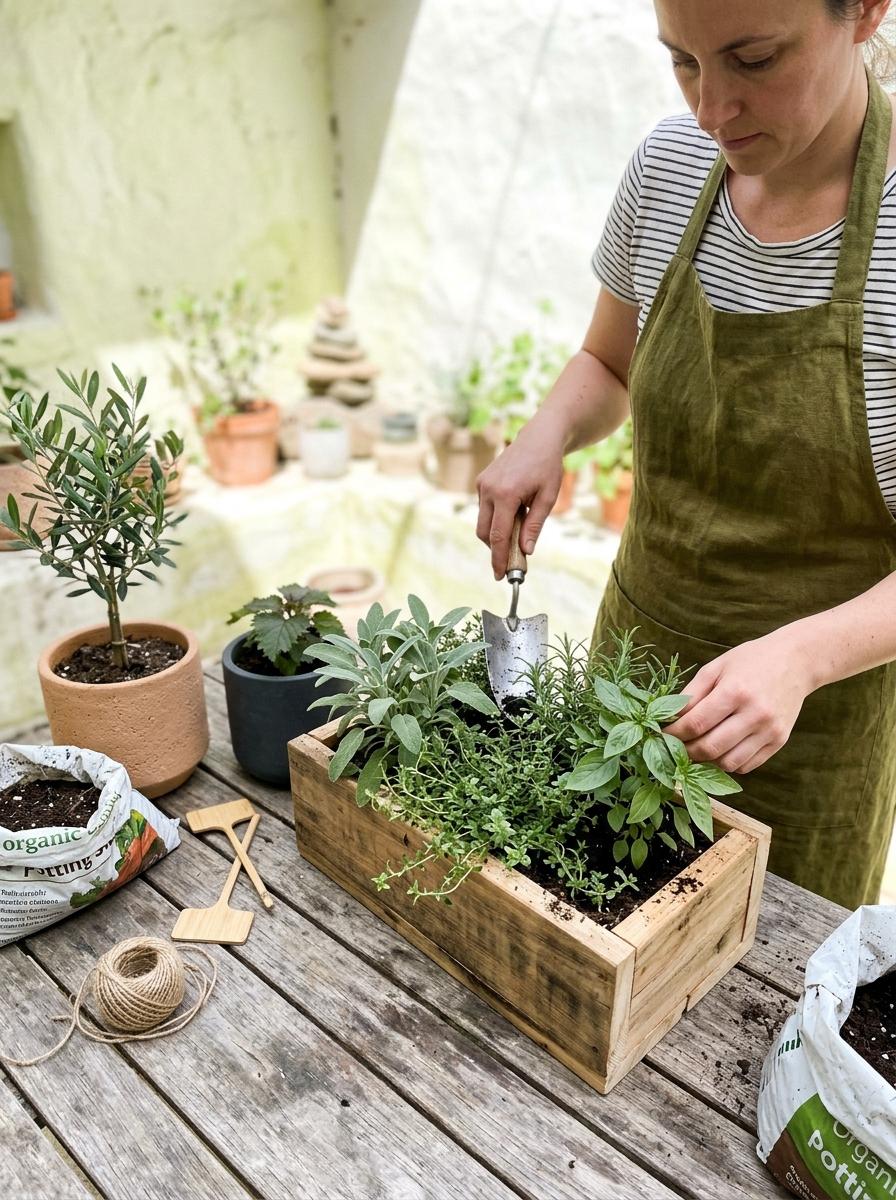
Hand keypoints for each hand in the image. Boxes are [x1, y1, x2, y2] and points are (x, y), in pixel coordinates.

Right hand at [476, 427, 564, 577]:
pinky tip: (514, 512)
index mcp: (506, 494)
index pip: (498, 536)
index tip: (501, 575)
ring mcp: (482, 484)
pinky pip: (484, 508)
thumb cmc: (548, 466)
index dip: (498, 558)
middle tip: (511, 560)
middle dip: (495, 549)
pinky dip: (496, 518)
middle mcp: (488, 489)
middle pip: (485, 532)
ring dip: (496, 533)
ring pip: (483, 521)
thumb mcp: (547, 497)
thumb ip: (535, 525)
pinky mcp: (481, 481)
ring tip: (518, 531)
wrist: (539, 438)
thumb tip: (526, 551)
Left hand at [661, 629, 815, 773]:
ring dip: (706, 762)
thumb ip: (692, 693)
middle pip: (710, 748)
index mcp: (735, 691)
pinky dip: (728, 763)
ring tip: (697, 749)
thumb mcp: (716, 667)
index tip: (661, 734)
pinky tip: (720, 750)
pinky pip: (747, 765)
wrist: (796, 661)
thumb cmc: (750, 661)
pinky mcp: (779, 741)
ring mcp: (770, 730)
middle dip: (685, 752)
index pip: (696, 724)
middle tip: (674, 747)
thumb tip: (670, 719)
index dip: (674, 734)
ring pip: (728, 763)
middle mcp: (755, 714)